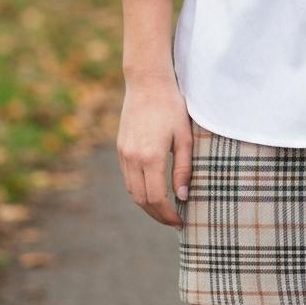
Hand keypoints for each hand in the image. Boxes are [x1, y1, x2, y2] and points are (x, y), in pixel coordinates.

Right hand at [117, 75, 193, 228]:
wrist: (147, 82)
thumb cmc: (172, 106)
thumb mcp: (185, 137)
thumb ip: (184, 168)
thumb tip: (183, 196)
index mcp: (151, 156)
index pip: (157, 198)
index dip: (168, 215)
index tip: (180, 221)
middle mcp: (133, 158)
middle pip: (142, 200)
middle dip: (158, 215)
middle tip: (174, 220)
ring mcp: (124, 153)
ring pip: (132, 191)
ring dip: (147, 205)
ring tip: (165, 209)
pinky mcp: (120, 148)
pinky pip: (127, 178)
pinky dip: (139, 190)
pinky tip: (153, 189)